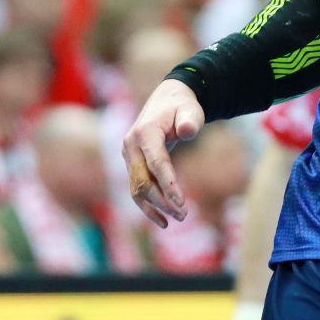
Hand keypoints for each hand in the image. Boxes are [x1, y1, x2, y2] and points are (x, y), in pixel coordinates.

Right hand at [122, 80, 204, 227]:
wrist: (167, 99)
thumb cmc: (182, 106)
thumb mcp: (190, 109)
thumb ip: (190, 120)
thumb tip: (188, 131)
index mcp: (145, 132)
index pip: (156, 164)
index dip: (168, 185)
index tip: (182, 204)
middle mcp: (131, 145)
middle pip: (143, 181)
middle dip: (162, 201)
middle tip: (184, 215)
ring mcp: (129, 156)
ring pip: (137, 189)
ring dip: (155, 207)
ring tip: (177, 218)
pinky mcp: (131, 164)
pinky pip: (137, 189)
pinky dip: (147, 206)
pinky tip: (162, 220)